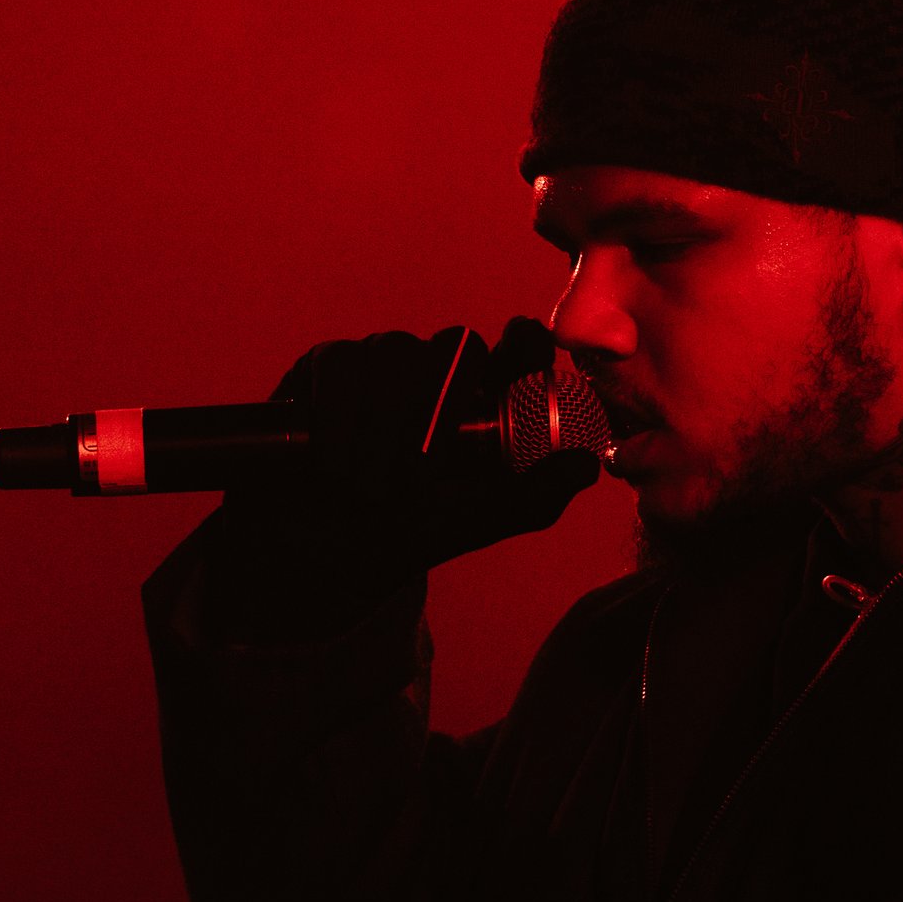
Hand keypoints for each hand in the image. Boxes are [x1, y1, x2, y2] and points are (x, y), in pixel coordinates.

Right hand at [208, 318, 599, 630]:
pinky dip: (341, 417)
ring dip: (385, 428)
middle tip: (418, 480)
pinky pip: (343, 363)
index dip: (526, 344)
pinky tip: (333, 462)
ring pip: (398, 352)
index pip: (518, 347)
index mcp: (482, 402)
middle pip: (457, 344)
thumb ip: (531, 499)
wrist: (314, 557)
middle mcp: (435, 373)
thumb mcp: (471, 524)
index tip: (523, 351)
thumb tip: (588, 466)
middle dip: (439, 411)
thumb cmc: (399, 535)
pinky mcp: (327, 367)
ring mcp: (381, 365)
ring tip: (369, 488)